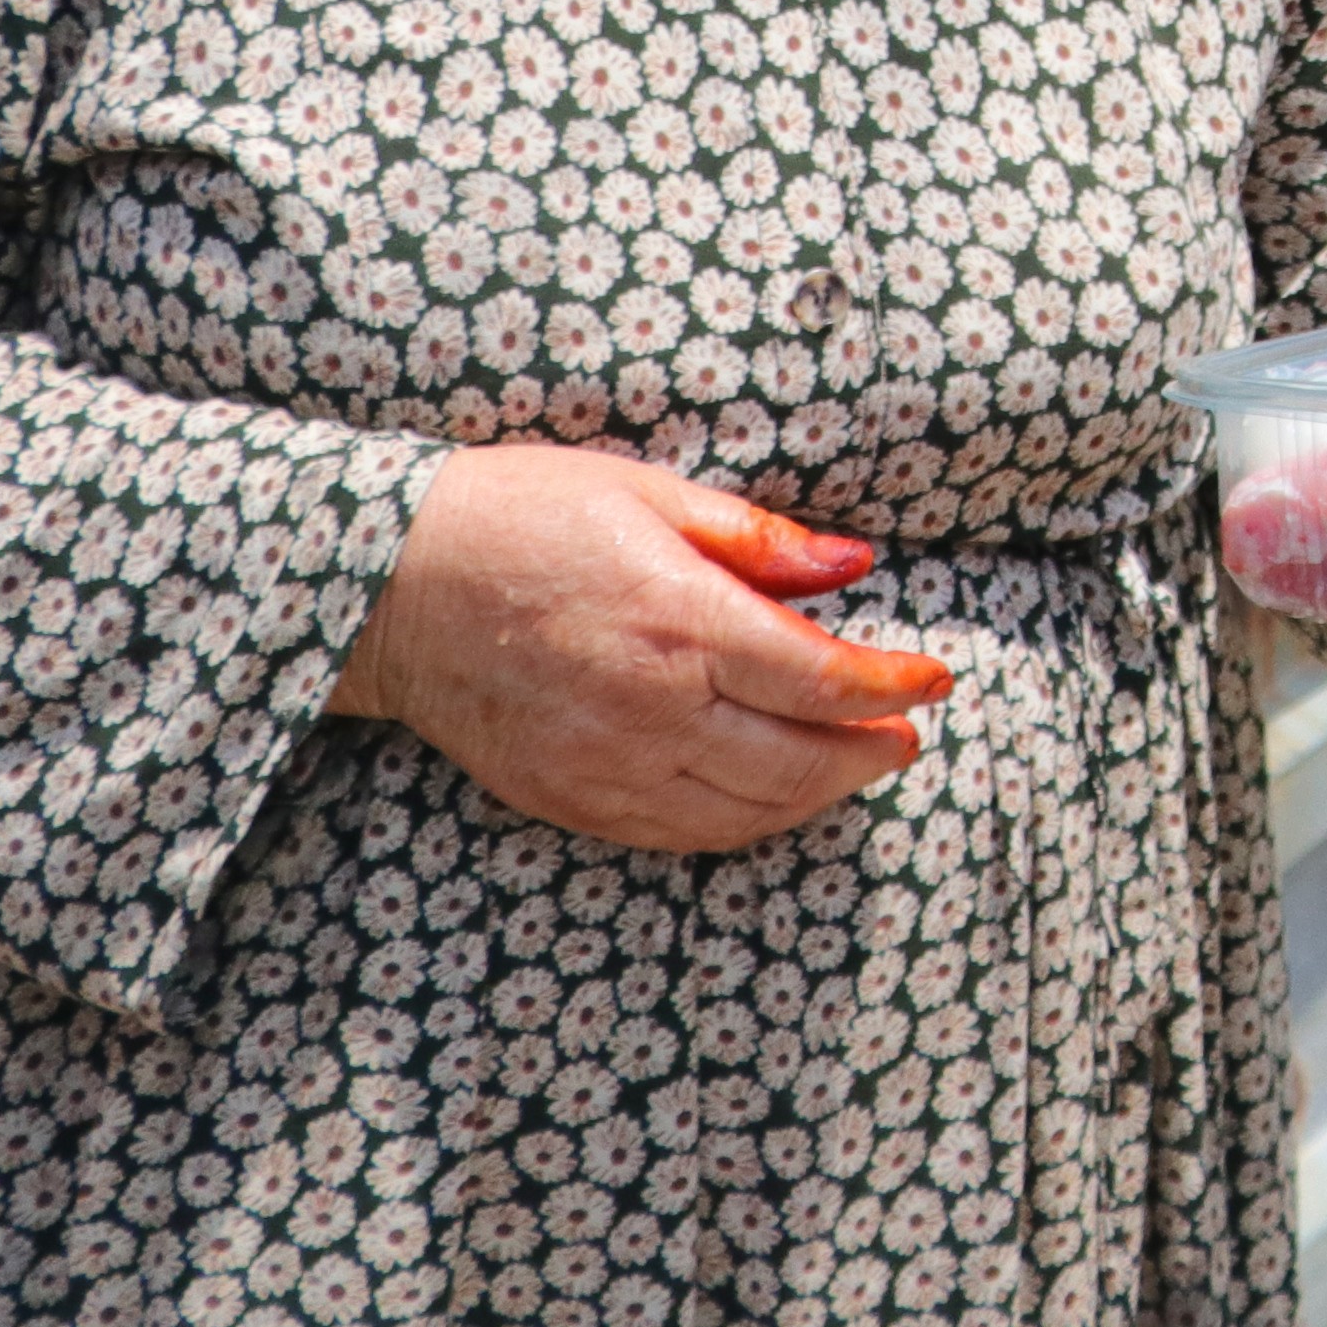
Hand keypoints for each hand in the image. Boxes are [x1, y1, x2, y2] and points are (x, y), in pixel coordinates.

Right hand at [331, 445, 954, 852]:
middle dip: (872, 752)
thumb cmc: (524, 515)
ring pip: (751, 813)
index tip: (934, 676)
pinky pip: (684, 834)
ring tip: (855, 762)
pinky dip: (748, 823)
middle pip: (803, 762)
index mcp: (683, 622)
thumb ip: (759, 539)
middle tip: (905, 730)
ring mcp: (612, 766)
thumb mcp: (651, 492)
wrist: (392, 585)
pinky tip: (773, 796)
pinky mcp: (573, 800)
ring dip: (821, 796)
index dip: (895, 684)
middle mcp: (656, 708)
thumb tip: (856, 563)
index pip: (826, 679)